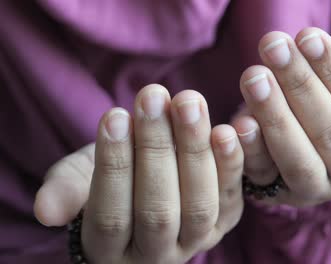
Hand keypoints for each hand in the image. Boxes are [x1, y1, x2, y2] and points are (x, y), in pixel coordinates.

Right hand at [34, 86, 243, 262]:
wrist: (147, 183)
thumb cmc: (110, 180)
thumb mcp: (81, 180)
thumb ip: (66, 190)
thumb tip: (46, 210)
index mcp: (110, 249)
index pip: (110, 215)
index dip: (113, 166)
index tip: (114, 116)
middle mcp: (156, 254)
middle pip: (158, 211)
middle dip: (156, 149)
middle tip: (154, 97)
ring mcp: (194, 241)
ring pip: (198, 205)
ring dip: (194, 150)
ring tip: (188, 102)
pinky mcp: (224, 223)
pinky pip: (232, 199)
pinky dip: (231, 165)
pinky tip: (226, 130)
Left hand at [231, 29, 330, 206]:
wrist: (300, 121)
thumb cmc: (329, 89)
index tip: (307, 36)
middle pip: (329, 131)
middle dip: (299, 85)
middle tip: (273, 48)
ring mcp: (317, 190)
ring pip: (298, 159)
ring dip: (275, 116)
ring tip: (254, 77)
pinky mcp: (280, 195)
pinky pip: (264, 175)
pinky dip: (251, 148)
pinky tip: (241, 120)